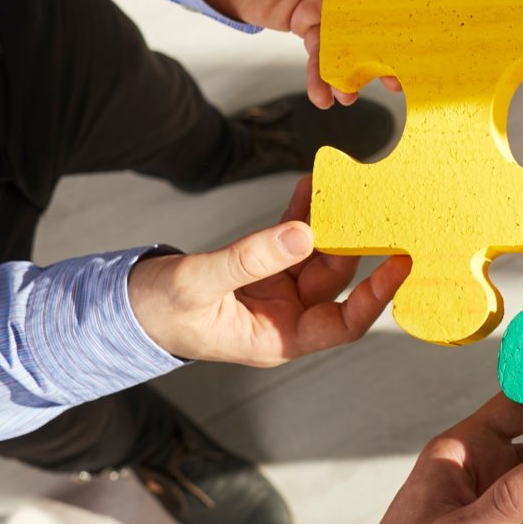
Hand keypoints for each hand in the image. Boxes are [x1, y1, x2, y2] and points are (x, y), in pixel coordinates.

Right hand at [127, 175, 409, 363]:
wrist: (123, 308)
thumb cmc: (157, 312)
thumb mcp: (201, 284)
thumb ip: (250, 259)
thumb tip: (304, 234)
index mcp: (277, 339)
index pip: (343, 323)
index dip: (375, 296)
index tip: (399, 264)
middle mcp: (284, 318)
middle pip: (333, 281)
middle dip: (353, 244)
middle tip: (377, 207)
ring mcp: (274, 292)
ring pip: (314, 254)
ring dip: (327, 222)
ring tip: (342, 185)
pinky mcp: (259, 270)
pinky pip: (288, 238)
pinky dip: (299, 213)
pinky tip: (309, 185)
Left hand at [192, 0, 420, 107]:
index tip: (417, 16)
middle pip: (381, 4)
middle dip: (390, 39)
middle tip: (397, 71)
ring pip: (354, 35)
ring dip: (356, 66)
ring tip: (350, 93)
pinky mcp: (310, 22)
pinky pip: (324, 50)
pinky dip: (324, 74)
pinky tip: (324, 95)